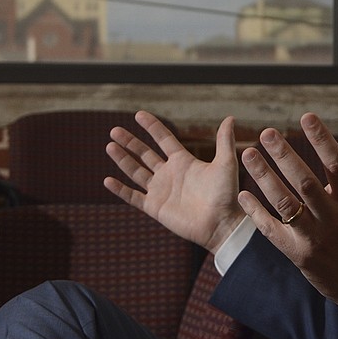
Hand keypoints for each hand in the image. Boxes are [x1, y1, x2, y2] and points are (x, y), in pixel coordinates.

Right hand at [104, 111, 245, 253]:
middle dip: (130, 142)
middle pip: (145, 154)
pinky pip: (133, 197)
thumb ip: (224, 141)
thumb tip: (230, 118)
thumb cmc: (226, 194)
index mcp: (184, 161)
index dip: (152, 127)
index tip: (139, 114)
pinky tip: (107, 180)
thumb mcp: (225, 163)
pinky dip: (120, 189)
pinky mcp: (155, 207)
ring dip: (122, 160)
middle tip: (114, 130)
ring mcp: (161, 190)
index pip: (164, 139)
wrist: (221, 223)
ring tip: (109, 146)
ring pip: (136, 172)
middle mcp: (170, 174)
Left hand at [237, 112, 337, 332]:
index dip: (323, 140)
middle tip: (267, 132)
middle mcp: (333, 218)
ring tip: (247, 154)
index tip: (307, 116)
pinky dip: (256, 213)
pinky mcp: (298, 254)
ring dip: (264, 179)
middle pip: (306, 183)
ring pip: (285, 205)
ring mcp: (314, 238)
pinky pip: (272, 231)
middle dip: (284, 156)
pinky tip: (242, 194)